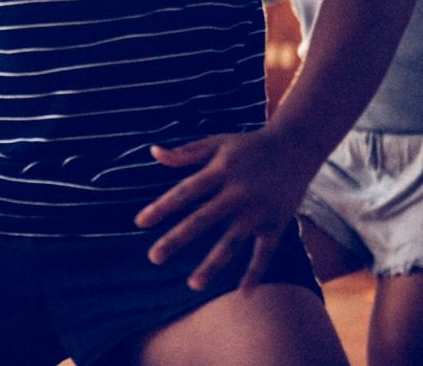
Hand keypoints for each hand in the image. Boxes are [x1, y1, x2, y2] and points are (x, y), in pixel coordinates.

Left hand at [135, 130, 314, 291]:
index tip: (139, 222)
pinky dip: (256, 272)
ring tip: (192, 284)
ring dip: (213, 264)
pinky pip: (265, 252)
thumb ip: (186, 152)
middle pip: (203, 219)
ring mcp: (258, 210)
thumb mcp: (217, 143)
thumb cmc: (248, 146)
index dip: (162, 207)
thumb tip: (154, 152)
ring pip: (232, 241)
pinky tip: (243, 293)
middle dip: (177, 239)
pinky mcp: (277, 223)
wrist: (296, 147)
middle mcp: (238, 192)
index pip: (185, 191)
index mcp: (220, 171)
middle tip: (153, 257)